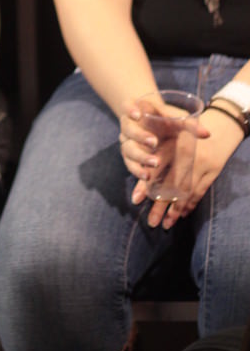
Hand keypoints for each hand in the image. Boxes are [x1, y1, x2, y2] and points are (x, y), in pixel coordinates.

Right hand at [118, 97, 207, 184]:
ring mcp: (127, 141)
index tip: (138, 114)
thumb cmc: (164, 118)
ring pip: (128, 149)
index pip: (127, 106)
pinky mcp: (130, 156)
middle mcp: (128, 125)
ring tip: (154, 164)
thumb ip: (187, 123)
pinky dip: (137, 170)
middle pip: (128, 129)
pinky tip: (147, 176)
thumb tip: (207, 134)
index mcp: (135, 109)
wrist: (156, 126)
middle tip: (154, 142)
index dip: (130, 109)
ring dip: (140, 157)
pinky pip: (130, 164)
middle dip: (140, 136)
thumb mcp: (173, 117)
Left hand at [131, 108, 241, 228]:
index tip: (137, 199)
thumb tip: (136, 169)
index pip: (157, 169)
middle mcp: (187, 156)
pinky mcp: (212, 172)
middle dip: (160, 205)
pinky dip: (190, 204)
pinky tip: (182, 214)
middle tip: (152, 222)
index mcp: (173, 145)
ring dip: (175, 209)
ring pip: (185, 192)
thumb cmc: (181, 127)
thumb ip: (151, 150)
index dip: (146, 184)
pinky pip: (199, 191)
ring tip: (166, 224)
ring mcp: (202, 165)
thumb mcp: (166, 133)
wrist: (215, 125)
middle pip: (171, 186)